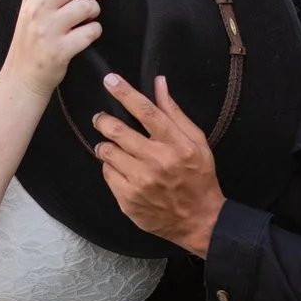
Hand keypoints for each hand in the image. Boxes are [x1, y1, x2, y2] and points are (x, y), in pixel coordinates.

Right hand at [5, 0, 105, 96]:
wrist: (21, 78)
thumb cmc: (33, 40)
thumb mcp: (36, 9)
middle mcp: (37, 9)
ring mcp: (47, 30)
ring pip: (86, 6)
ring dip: (95, 12)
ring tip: (89, 20)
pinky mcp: (59, 51)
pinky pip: (90, 32)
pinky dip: (95, 32)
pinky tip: (87, 37)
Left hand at [92, 74, 225, 257]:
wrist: (198, 220)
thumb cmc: (199, 177)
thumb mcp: (197, 142)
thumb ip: (175, 113)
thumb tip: (159, 83)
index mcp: (176, 145)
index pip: (146, 111)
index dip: (125, 93)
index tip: (110, 80)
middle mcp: (157, 162)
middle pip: (118, 131)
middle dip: (103, 120)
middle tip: (101, 118)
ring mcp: (140, 182)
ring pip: (106, 151)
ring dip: (106, 145)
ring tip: (113, 146)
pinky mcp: (128, 199)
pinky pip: (107, 173)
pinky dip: (110, 166)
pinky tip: (121, 167)